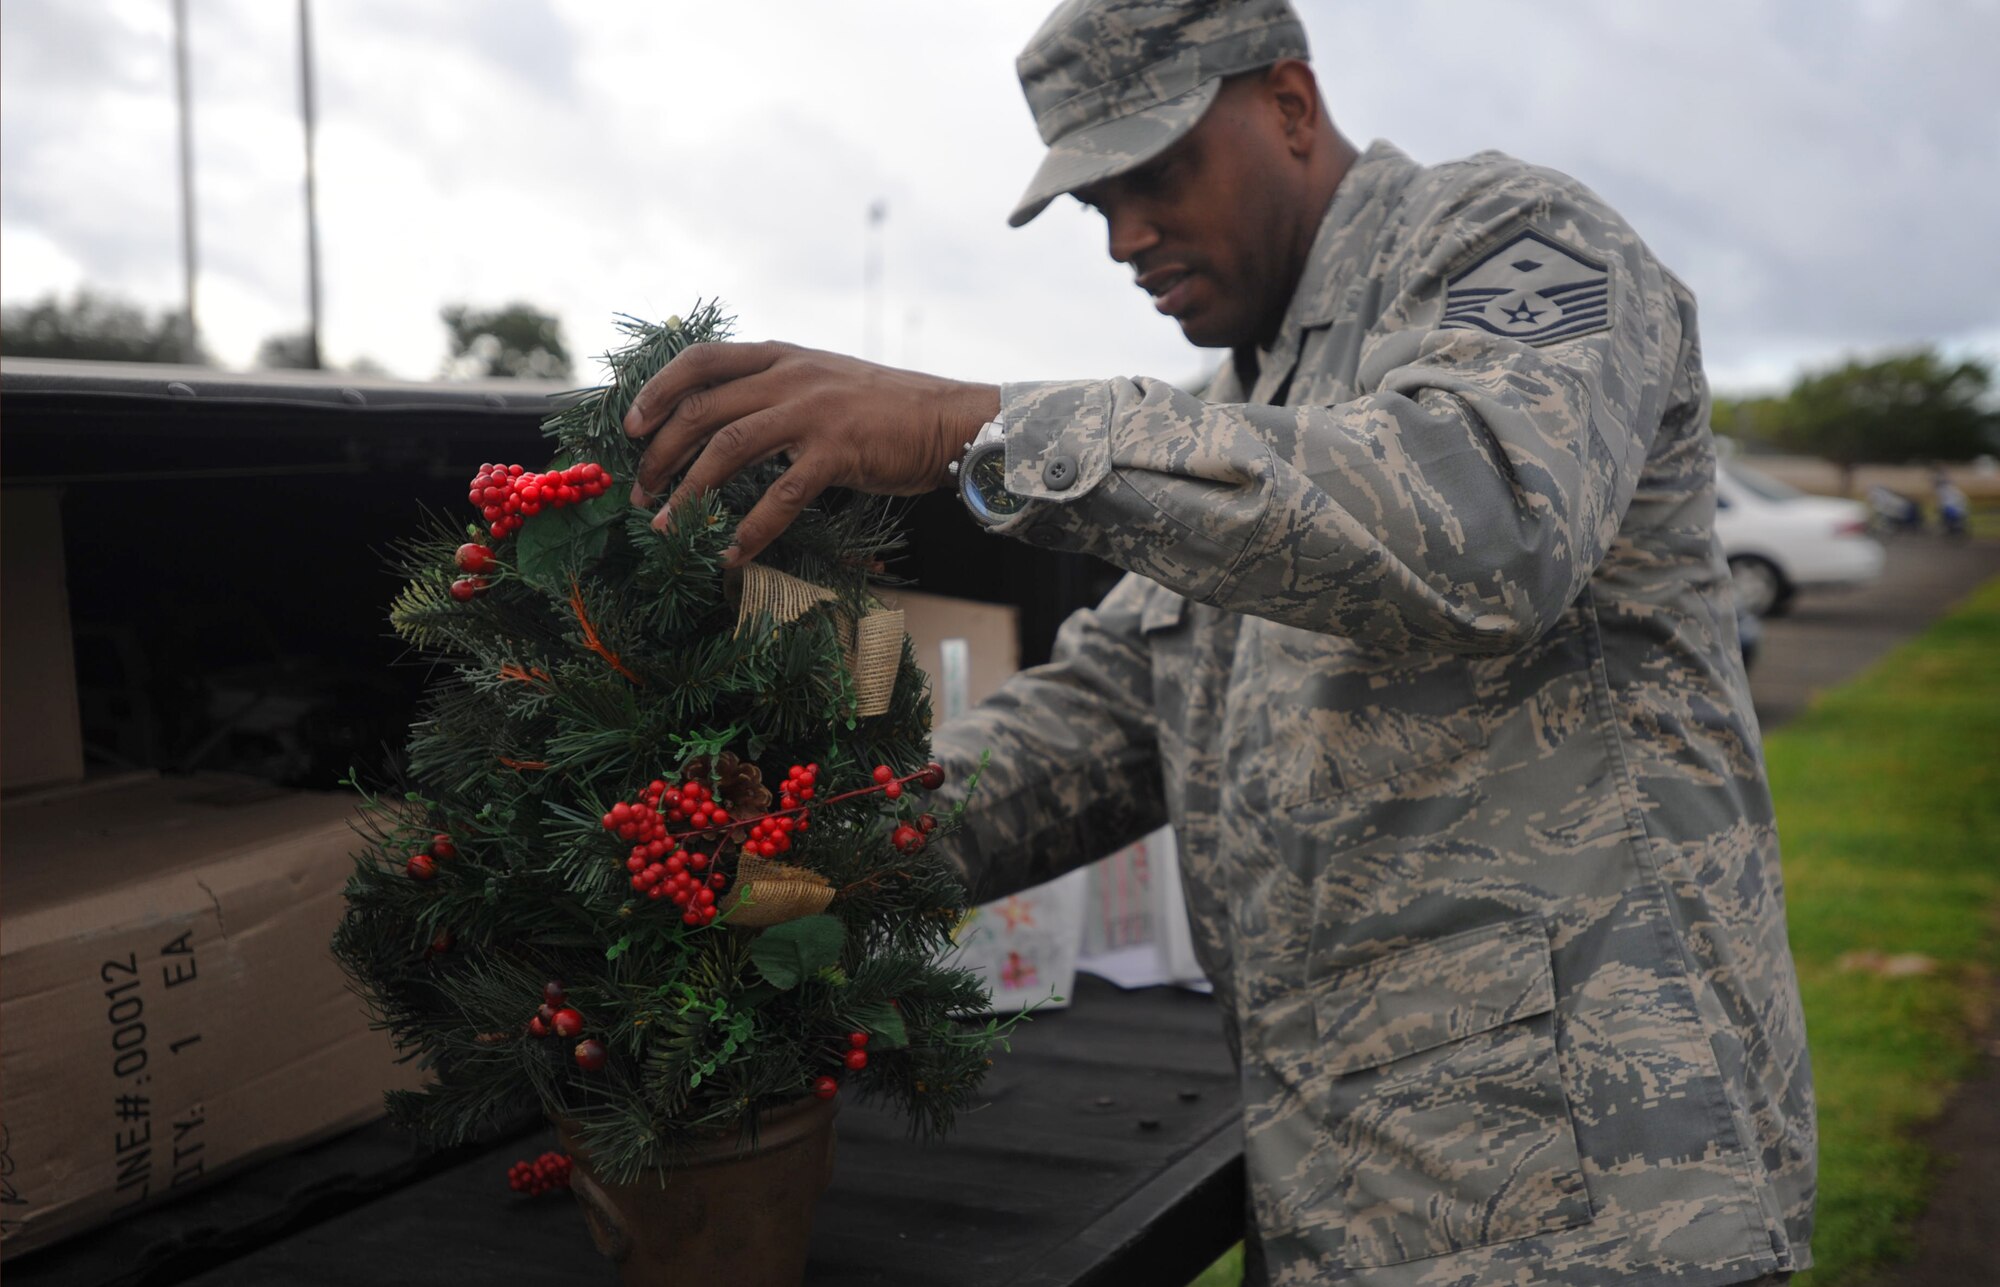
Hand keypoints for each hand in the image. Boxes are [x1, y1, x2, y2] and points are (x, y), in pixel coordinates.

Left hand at [621, 341, 999, 567]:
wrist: (951, 419)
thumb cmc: (886, 410)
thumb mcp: (824, 381)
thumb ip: (777, 391)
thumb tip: (723, 424)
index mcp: (782, 356)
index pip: (701, 360)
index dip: (657, 391)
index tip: (631, 427)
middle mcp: (790, 376)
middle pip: (701, 409)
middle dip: (660, 455)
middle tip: (641, 494)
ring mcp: (814, 411)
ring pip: (727, 449)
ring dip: (690, 493)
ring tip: (669, 528)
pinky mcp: (839, 450)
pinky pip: (781, 496)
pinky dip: (751, 529)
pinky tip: (733, 554)